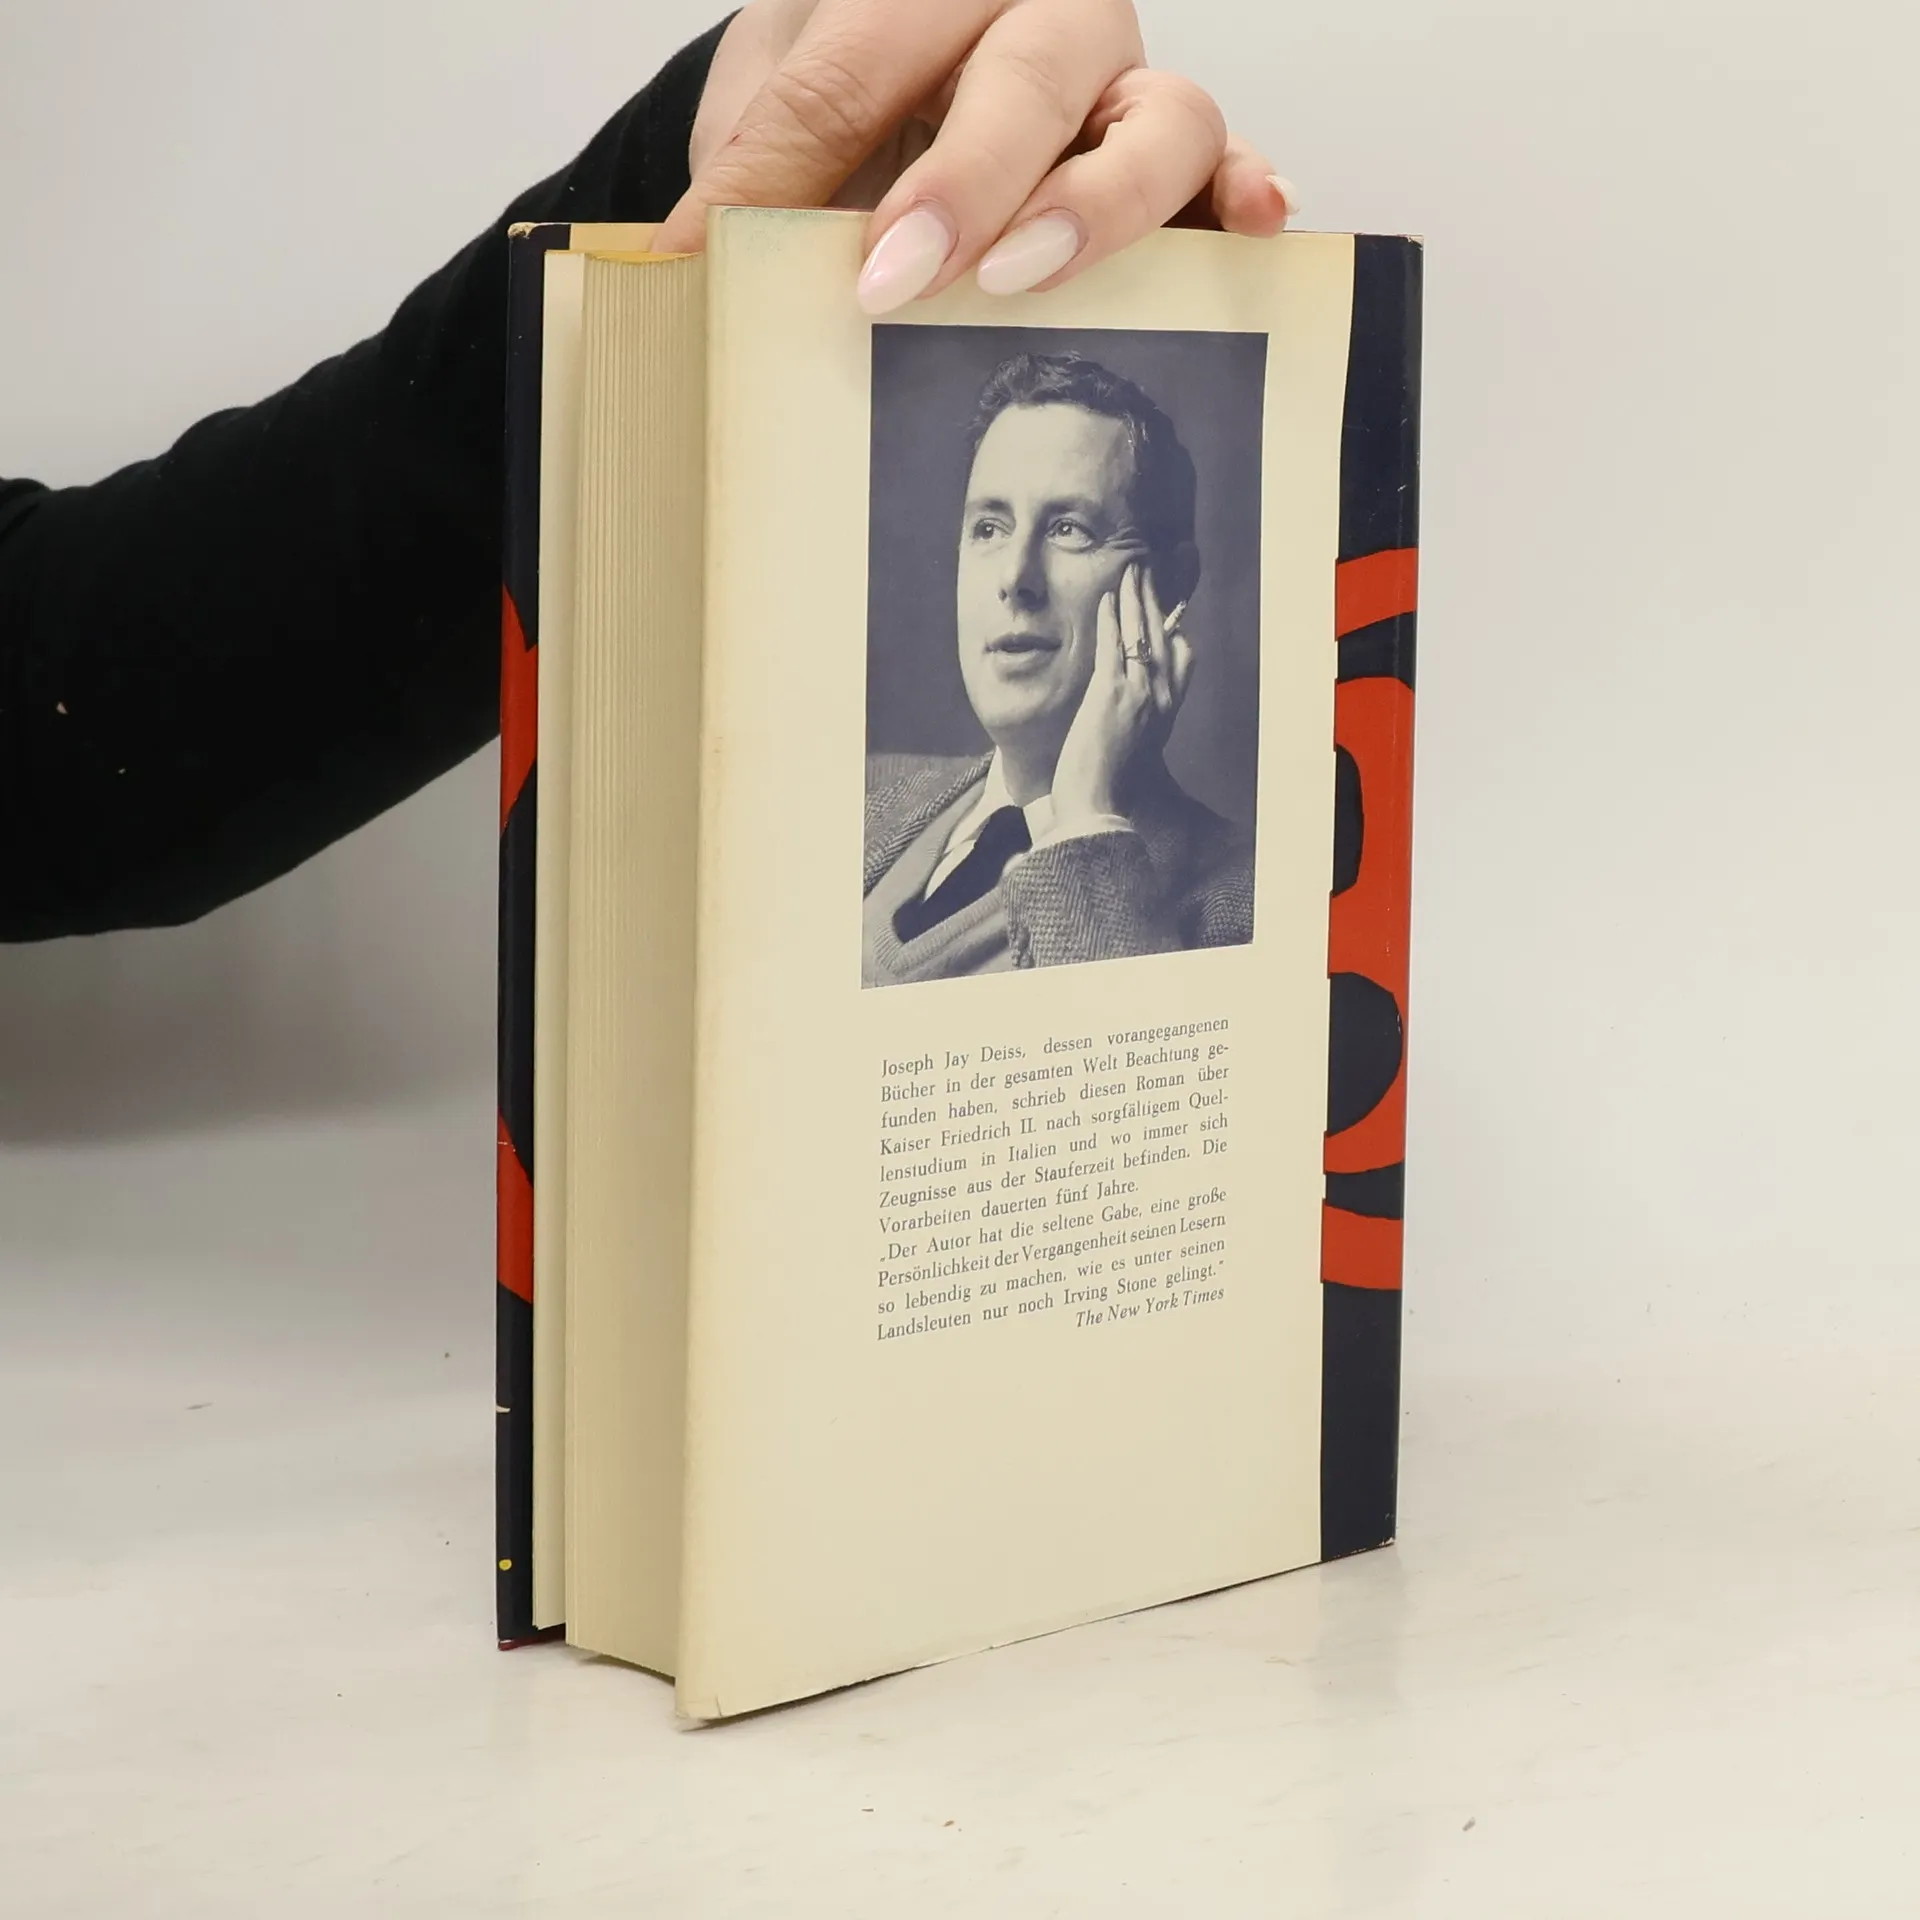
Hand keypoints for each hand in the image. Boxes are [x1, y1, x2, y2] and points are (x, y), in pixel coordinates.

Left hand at [656, 0, 1295, 310]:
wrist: (902, 84)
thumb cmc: (850, 93)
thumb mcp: (771, 107)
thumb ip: (747, 168)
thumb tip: (689, 262)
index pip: (864, 60)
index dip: (806, 156)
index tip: (748, 245)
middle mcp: (1043, 13)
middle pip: (1030, 75)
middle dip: (963, 180)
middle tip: (895, 275)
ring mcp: (1122, 84)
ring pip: (1160, 115)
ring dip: (1098, 203)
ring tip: (1024, 275)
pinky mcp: (1176, 158)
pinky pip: (1229, 165)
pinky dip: (1248, 190)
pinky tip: (1254, 223)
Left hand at [1049, 563, 1193, 828]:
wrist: (1097, 807)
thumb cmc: (1108, 784)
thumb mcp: (1134, 746)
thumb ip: (1138, 718)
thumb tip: (1125, 697)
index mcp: (1168, 712)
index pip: (1182, 657)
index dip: (1173, 627)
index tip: (1163, 605)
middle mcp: (1162, 699)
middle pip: (1163, 636)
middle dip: (1153, 599)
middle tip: (1143, 571)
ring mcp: (1139, 695)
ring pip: (1141, 633)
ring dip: (1134, 597)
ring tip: (1128, 572)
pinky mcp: (1111, 694)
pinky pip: (1114, 645)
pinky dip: (1111, 618)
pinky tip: (1106, 599)